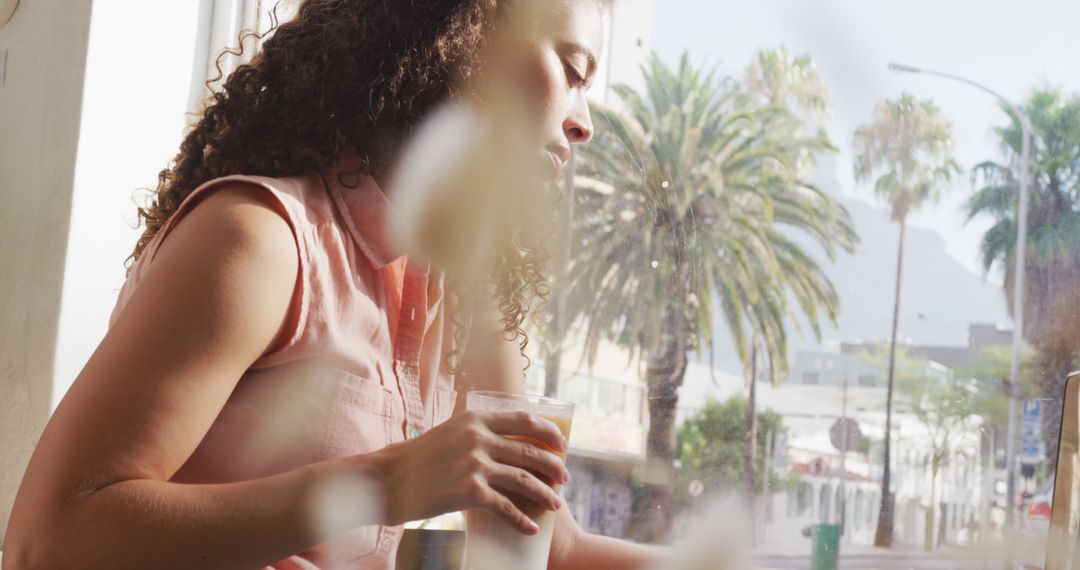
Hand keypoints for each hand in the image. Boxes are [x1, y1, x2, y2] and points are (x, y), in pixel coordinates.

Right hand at [365, 410, 570, 533]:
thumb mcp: (448, 432)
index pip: (524, 419)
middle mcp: (478, 437)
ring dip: (544, 494)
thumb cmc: (414, 459)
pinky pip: (505, 507)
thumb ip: (473, 433)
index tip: (562, 444)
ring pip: (523, 480)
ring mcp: (474, 464)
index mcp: (474, 417)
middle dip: (553, 466)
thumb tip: (504, 444)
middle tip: (565, 478)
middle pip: (529, 451)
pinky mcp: (468, 492)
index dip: (549, 432)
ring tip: (555, 504)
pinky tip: (530, 528)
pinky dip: (521, 520)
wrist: (385, 479)